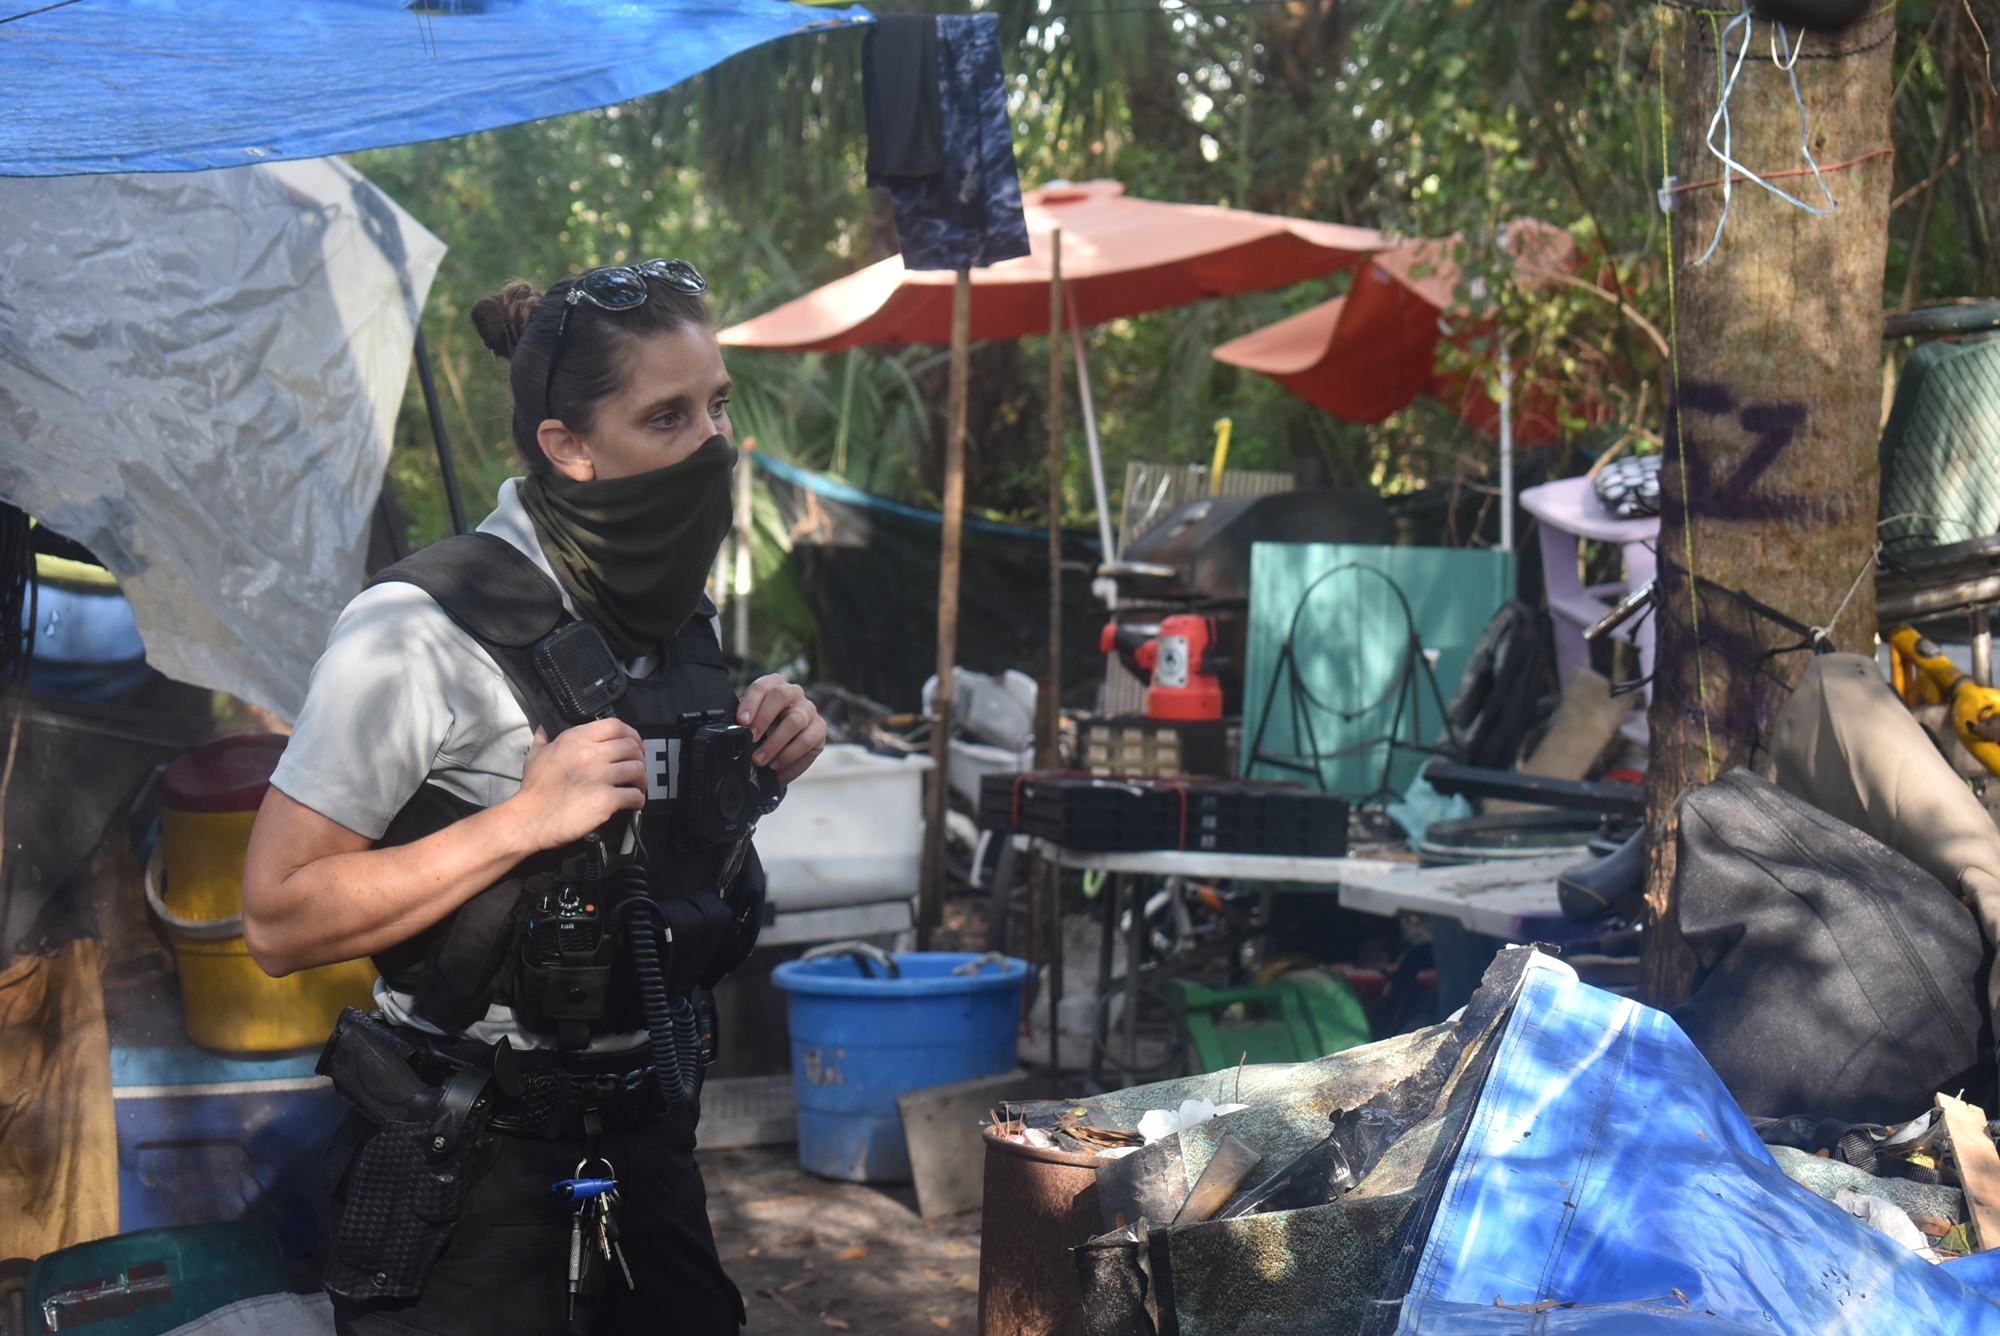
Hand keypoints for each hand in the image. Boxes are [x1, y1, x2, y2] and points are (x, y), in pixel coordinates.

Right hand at [505, 719, 645, 851]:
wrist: (529, 819)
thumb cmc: (533, 790)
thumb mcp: (536, 756)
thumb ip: (544, 738)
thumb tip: (544, 728)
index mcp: (576, 739)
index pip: (616, 725)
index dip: (632, 734)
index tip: (635, 745)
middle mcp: (590, 754)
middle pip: (631, 747)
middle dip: (639, 757)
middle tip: (637, 768)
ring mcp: (600, 776)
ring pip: (637, 769)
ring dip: (642, 779)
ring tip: (637, 786)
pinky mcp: (605, 799)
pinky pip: (634, 795)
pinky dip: (638, 799)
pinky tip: (634, 802)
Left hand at [737, 674, 826, 785]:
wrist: (778, 760)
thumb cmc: (764, 737)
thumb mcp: (750, 727)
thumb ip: (745, 723)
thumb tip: (734, 728)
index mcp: (773, 686)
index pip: (762, 686)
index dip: (751, 702)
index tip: (742, 721)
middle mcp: (793, 693)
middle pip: (781, 695)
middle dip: (763, 718)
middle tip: (751, 737)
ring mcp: (809, 709)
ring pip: (794, 720)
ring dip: (774, 742)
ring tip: (760, 758)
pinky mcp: (819, 728)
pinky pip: (806, 739)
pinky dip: (788, 754)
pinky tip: (776, 763)